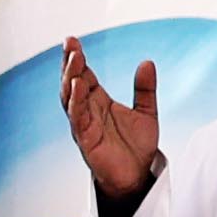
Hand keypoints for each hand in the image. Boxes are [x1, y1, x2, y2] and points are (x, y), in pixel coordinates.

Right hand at [58, 38, 164, 207]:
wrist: (138, 176)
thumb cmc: (137, 147)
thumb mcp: (147, 112)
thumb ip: (145, 88)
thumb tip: (147, 62)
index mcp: (99, 102)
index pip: (84, 76)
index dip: (78, 59)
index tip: (73, 40)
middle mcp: (88, 111)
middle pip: (72, 83)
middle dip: (69, 63)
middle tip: (69, 43)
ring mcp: (84, 125)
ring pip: (71, 98)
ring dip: (70, 78)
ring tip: (73, 58)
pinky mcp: (86, 140)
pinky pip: (78, 118)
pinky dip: (76, 102)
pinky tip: (77, 86)